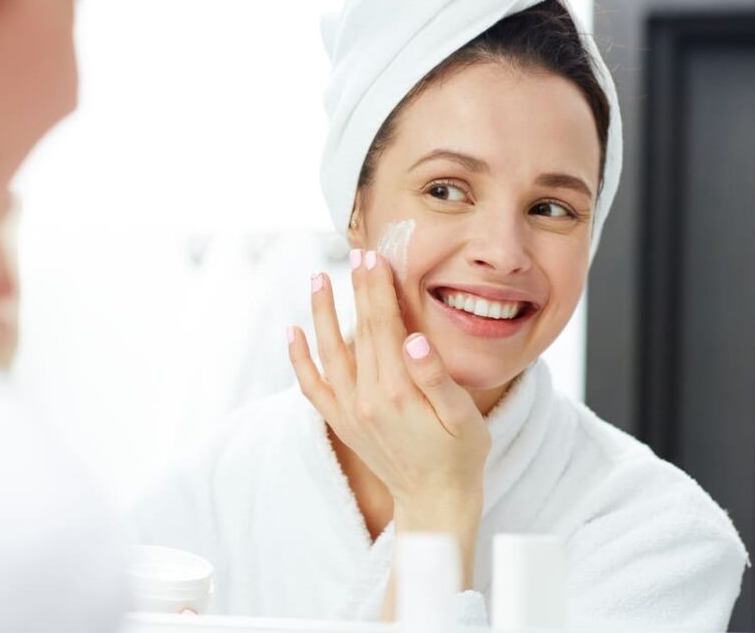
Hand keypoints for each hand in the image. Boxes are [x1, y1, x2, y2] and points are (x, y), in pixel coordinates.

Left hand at [287, 249, 490, 576]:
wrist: (435, 501)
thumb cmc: (459, 455)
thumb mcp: (462, 417)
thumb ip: (435, 377)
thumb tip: (412, 340)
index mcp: (397, 391)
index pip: (384, 326)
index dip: (378, 289)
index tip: (374, 258)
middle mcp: (365, 399)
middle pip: (359, 331)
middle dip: (357, 290)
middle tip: (356, 253)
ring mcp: (349, 411)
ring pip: (328, 352)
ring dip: (320, 313)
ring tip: (317, 279)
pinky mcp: (341, 422)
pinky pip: (311, 386)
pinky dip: (299, 358)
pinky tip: (293, 331)